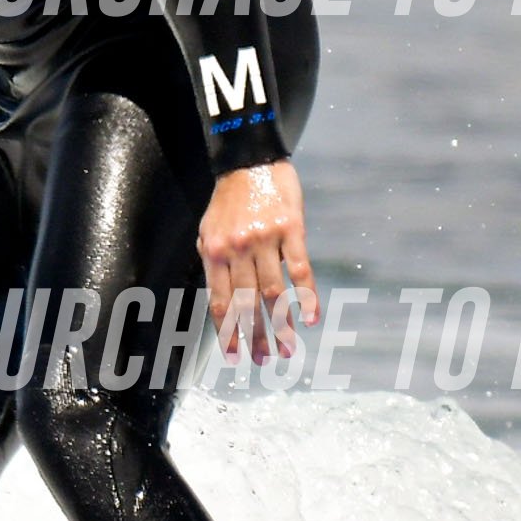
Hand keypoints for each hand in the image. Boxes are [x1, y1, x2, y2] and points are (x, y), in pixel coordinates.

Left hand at [200, 160, 317, 359]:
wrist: (250, 159)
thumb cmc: (229, 200)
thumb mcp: (209, 230)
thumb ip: (214, 264)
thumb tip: (219, 302)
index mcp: (214, 252)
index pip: (220, 302)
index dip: (226, 332)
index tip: (233, 358)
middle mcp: (238, 249)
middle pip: (247, 303)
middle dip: (255, 337)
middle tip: (264, 361)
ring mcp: (265, 239)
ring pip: (274, 292)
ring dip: (282, 325)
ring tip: (288, 349)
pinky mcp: (291, 229)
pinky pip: (300, 269)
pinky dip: (307, 297)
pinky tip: (311, 318)